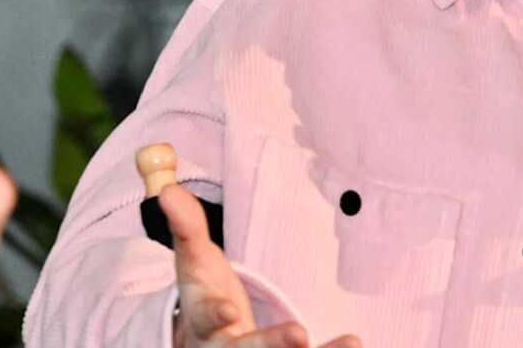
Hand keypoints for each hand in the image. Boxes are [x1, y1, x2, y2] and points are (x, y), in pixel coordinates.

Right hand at [159, 184, 361, 347]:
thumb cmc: (206, 293)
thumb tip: (167, 190)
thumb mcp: (194, 261)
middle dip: (270, 345)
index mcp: (203, 323)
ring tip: (350, 344)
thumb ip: (186, 228)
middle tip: (299, 334)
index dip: (215, 317)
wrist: (209, 340)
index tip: (228, 313)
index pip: (205, 321)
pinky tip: (355, 345)